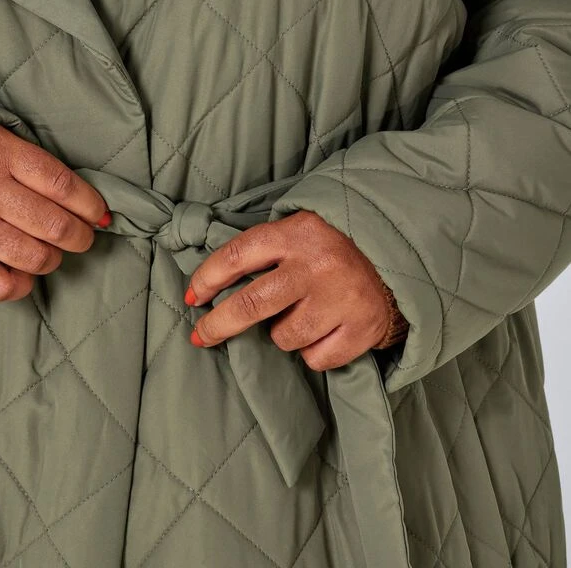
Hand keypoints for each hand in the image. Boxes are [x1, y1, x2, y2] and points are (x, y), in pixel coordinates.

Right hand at [0, 120, 110, 301]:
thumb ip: (39, 167)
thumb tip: (93, 207)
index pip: (61, 184)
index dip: (90, 204)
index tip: (100, 215)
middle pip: (53, 224)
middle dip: (79, 236)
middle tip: (81, 236)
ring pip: (34, 257)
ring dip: (53, 259)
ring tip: (50, 252)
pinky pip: (3, 285)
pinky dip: (22, 284)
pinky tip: (22, 272)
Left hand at [184, 209, 397, 370]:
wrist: (395, 257)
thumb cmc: (329, 247)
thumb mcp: (298, 230)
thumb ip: (264, 250)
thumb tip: (211, 286)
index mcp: (295, 234)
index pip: (238, 256)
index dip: (208, 279)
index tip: (193, 298)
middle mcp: (316, 265)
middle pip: (252, 304)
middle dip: (219, 325)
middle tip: (201, 336)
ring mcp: (340, 298)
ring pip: (284, 337)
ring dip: (283, 334)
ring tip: (300, 315)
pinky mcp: (362, 328)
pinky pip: (316, 358)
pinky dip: (314, 351)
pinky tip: (324, 330)